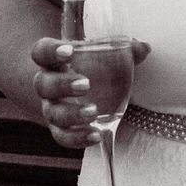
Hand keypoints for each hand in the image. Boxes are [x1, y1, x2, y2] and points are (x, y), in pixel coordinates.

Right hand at [29, 36, 149, 148]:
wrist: (69, 89)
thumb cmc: (88, 64)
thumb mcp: (102, 54)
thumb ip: (123, 49)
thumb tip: (143, 48)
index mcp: (53, 60)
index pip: (42, 51)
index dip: (51, 51)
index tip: (69, 51)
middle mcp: (46, 83)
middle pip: (43, 84)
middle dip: (63, 85)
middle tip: (85, 84)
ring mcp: (51, 107)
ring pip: (53, 114)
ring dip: (72, 114)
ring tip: (94, 113)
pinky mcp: (59, 128)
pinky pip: (63, 136)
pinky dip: (78, 138)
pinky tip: (96, 135)